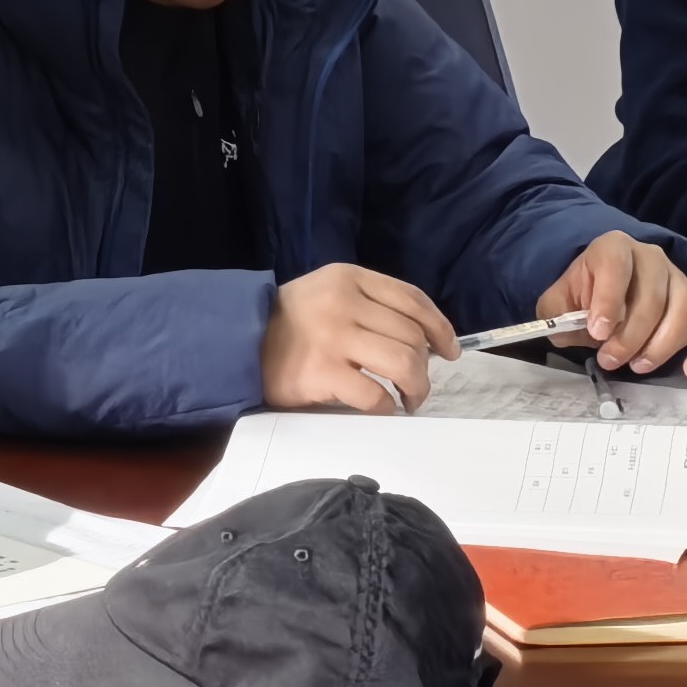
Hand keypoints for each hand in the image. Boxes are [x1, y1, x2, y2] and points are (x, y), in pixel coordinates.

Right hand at [261, 262, 458, 412]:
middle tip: (415, 385)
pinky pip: (375, 395)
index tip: (449, 350)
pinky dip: (386, 407)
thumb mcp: (328, 294)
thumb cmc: (290, 324)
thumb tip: (428, 340)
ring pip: (404, 363)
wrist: (237, 344)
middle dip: (425, 367)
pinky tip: (380, 408)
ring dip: (416, 388)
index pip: (411, 299)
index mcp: (347, 278)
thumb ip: (370, 305)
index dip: (440, 327)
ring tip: (407, 399)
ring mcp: (332, 337)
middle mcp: (342, 302)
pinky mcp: (322, 372)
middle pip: (412, 336)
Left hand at [535, 231, 686, 377]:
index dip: (608, 300)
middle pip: (653, 295)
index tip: (598, 332)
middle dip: (632, 335)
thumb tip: (573, 329)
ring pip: (685, 309)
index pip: (616, 265)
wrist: (606, 292)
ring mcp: (679, 278)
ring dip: (662, 345)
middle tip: (611, 360)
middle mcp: (651, 258)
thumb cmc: (583, 296)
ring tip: (639, 366)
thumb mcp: (558, 302)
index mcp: (613, 247)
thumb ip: (559, 314)